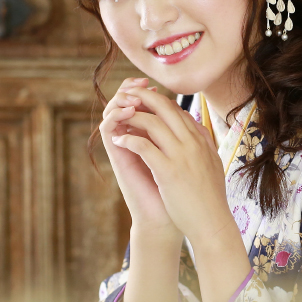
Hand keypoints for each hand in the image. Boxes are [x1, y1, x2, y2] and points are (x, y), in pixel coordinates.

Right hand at [98, 76, 180, 239]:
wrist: (167, 219)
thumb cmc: (179, 192)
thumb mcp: (186, 158)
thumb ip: (185, 139)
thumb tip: (192, 118)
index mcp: (150, 138)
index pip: (141, 107)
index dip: (147, 93)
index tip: (157, 85)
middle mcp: (134, 140)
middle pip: (125, 104)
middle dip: (132, 89)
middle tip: (142, 82)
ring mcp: (124, 148)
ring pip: (113, 113)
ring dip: (121, 99)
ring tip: (134, 94)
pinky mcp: (117, 158)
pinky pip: (108, 130)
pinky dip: (115, 116)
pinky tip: (128, 111)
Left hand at [110, 86, 235, 248]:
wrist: (212, 223)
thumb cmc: (211, 198)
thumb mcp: (213, 163)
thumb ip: (205, 144)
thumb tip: (199, 129)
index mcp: (201, 140)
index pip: (177, 110)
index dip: (157, 102)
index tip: (143, 103)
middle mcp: (192, 143)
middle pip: (164, 108)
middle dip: (142, 97)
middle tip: (126, 97)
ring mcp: (181, 156)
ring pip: (151, 123)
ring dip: (131, 117)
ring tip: (118, 119)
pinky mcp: (168, 171)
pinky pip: (143, 146)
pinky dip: (128, 140)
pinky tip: (119, 141)